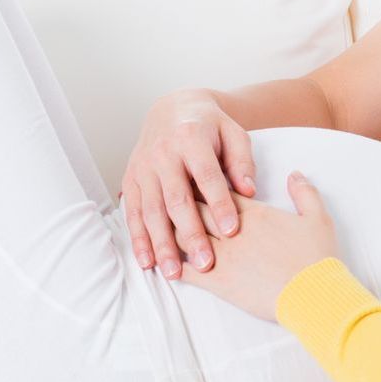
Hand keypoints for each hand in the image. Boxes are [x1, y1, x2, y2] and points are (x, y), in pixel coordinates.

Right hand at [120, 88, 257, 278]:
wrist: (173, 108)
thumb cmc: (210, 126)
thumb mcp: (233, 132)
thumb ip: (242, 161)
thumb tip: (249, 191)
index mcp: (191, 138)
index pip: (207, 175)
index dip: (219, 203)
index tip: (232, 230)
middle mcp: (162, 154)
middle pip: (177, 199)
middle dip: (190, 233)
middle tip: (205, 263)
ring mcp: (143, 168)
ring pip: (152, 211)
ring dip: (162, 244)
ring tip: (174, 272)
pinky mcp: (131, 180)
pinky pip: (134, 213)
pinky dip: (139, 239)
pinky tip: (148, 261)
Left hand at [177, 171, 338, 321]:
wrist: (313, 294)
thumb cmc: (317, 258)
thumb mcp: (318, 218)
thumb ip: (304, 192)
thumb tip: (295, 174)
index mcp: (255, 213)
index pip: (220, 190)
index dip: (204, 183)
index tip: (192, 177)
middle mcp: (234, 231)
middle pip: (196, 208)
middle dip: (181, 200)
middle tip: (167, 195)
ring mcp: (224, 257)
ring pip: (185, 237)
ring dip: (172, 230)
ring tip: (160, 226)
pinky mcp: (219, 283)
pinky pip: (187, 270)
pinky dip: (173, 264)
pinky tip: (164, 262)